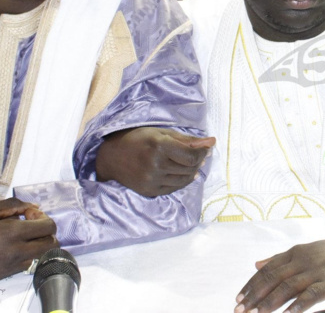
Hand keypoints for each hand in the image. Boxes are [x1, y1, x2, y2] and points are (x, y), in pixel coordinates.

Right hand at [0, 199, 56, 281]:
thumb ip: (12, 205)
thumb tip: (30, 206)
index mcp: (10, 233)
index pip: (47, 227)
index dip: (43, 217)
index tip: (30, 213)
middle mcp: (12, 253)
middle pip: (49, 244)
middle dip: (44, 232)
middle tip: (28, 223)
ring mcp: (6, 268)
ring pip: (38, 258)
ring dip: (35, 245)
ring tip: (18, 235)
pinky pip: (22, 267)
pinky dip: (23, 255)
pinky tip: (6, 246)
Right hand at [95, 127, 215, 196]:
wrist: (112, 157)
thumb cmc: (138, 139)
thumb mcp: (162, 133)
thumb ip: (187, 139)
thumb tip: (212, 142)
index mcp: (159, 146)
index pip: (192, 155)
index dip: (203, 152)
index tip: (207, 146)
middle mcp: (155, 165)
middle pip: (190, 168)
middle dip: (199, 160)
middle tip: (200, 154)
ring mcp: (152, 180)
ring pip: (184, 180)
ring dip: (192, 171)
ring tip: (190, 162)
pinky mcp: (150, 191)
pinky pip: (174, 188)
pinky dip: (182, 180)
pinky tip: (181, 172)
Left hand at [235, 233, 324, 312]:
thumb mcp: (306, 250)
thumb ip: (280, 258)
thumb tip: (256, 263)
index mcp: (296, 253)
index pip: (267, 269)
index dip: (251, 284)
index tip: (238, 299)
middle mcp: (302, 261)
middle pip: (272, 279)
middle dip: (254, 295)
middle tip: (240, 310)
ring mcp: (316, 271)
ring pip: (287, 287)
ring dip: (270, 302)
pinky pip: (310, 295)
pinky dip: (298, 305)